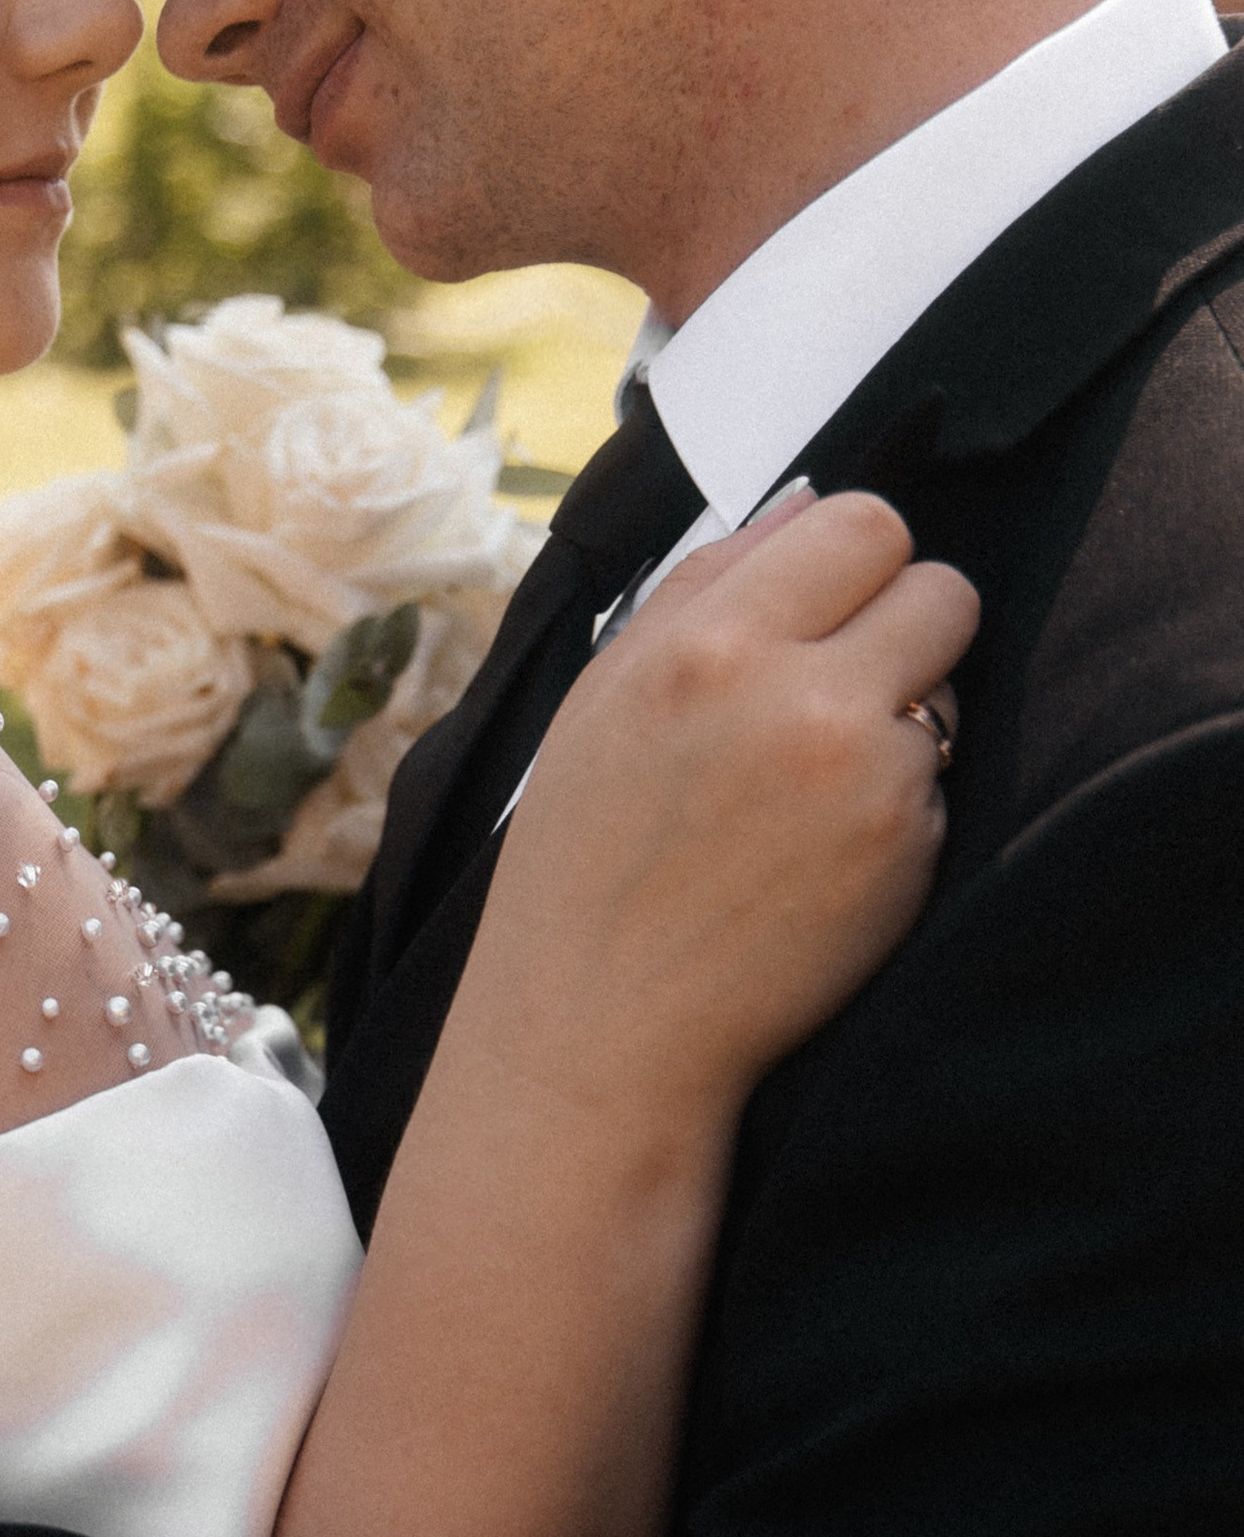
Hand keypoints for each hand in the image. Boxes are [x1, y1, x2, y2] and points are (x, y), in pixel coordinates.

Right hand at [466, 488, 978, 1138]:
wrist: (602, 1030)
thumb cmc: (589, 863)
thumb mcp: (604, 698)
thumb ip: (704, 588)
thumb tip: (804, 506)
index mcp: (703, 643)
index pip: (861, 521)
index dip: (855, 562)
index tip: (830, 606)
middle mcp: (793, 694)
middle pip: (940, 585)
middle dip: (905, 625)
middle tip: (842, 685)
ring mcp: (863, 774)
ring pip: (947, 687)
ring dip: (901, 719)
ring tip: (807, 789)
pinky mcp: (907, 847)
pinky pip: (939, 780)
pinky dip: (896, 808)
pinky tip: (817, 856)